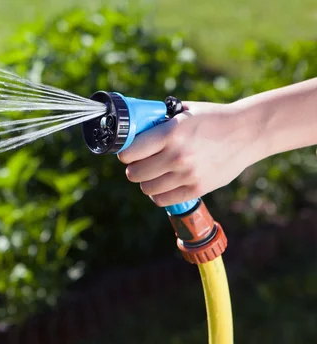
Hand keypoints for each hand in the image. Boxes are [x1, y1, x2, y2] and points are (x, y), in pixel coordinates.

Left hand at [117, 101, 259, 206]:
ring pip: (147, 189)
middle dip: (134, 168)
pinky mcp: (197, 188)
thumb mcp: (185, 111)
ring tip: (154, 174)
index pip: (130, 153)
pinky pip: (163, 200)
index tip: (129, 153)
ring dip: (146, 182)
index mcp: (170, 133)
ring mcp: (187, 174)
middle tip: (141, 164)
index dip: (126, 154)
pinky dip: (159, 194)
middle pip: (134, 174)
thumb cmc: (213, 119)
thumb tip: (136, 126)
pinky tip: (164, 184)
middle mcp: (177, 155)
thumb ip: (161, 120)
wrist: (248, 132)